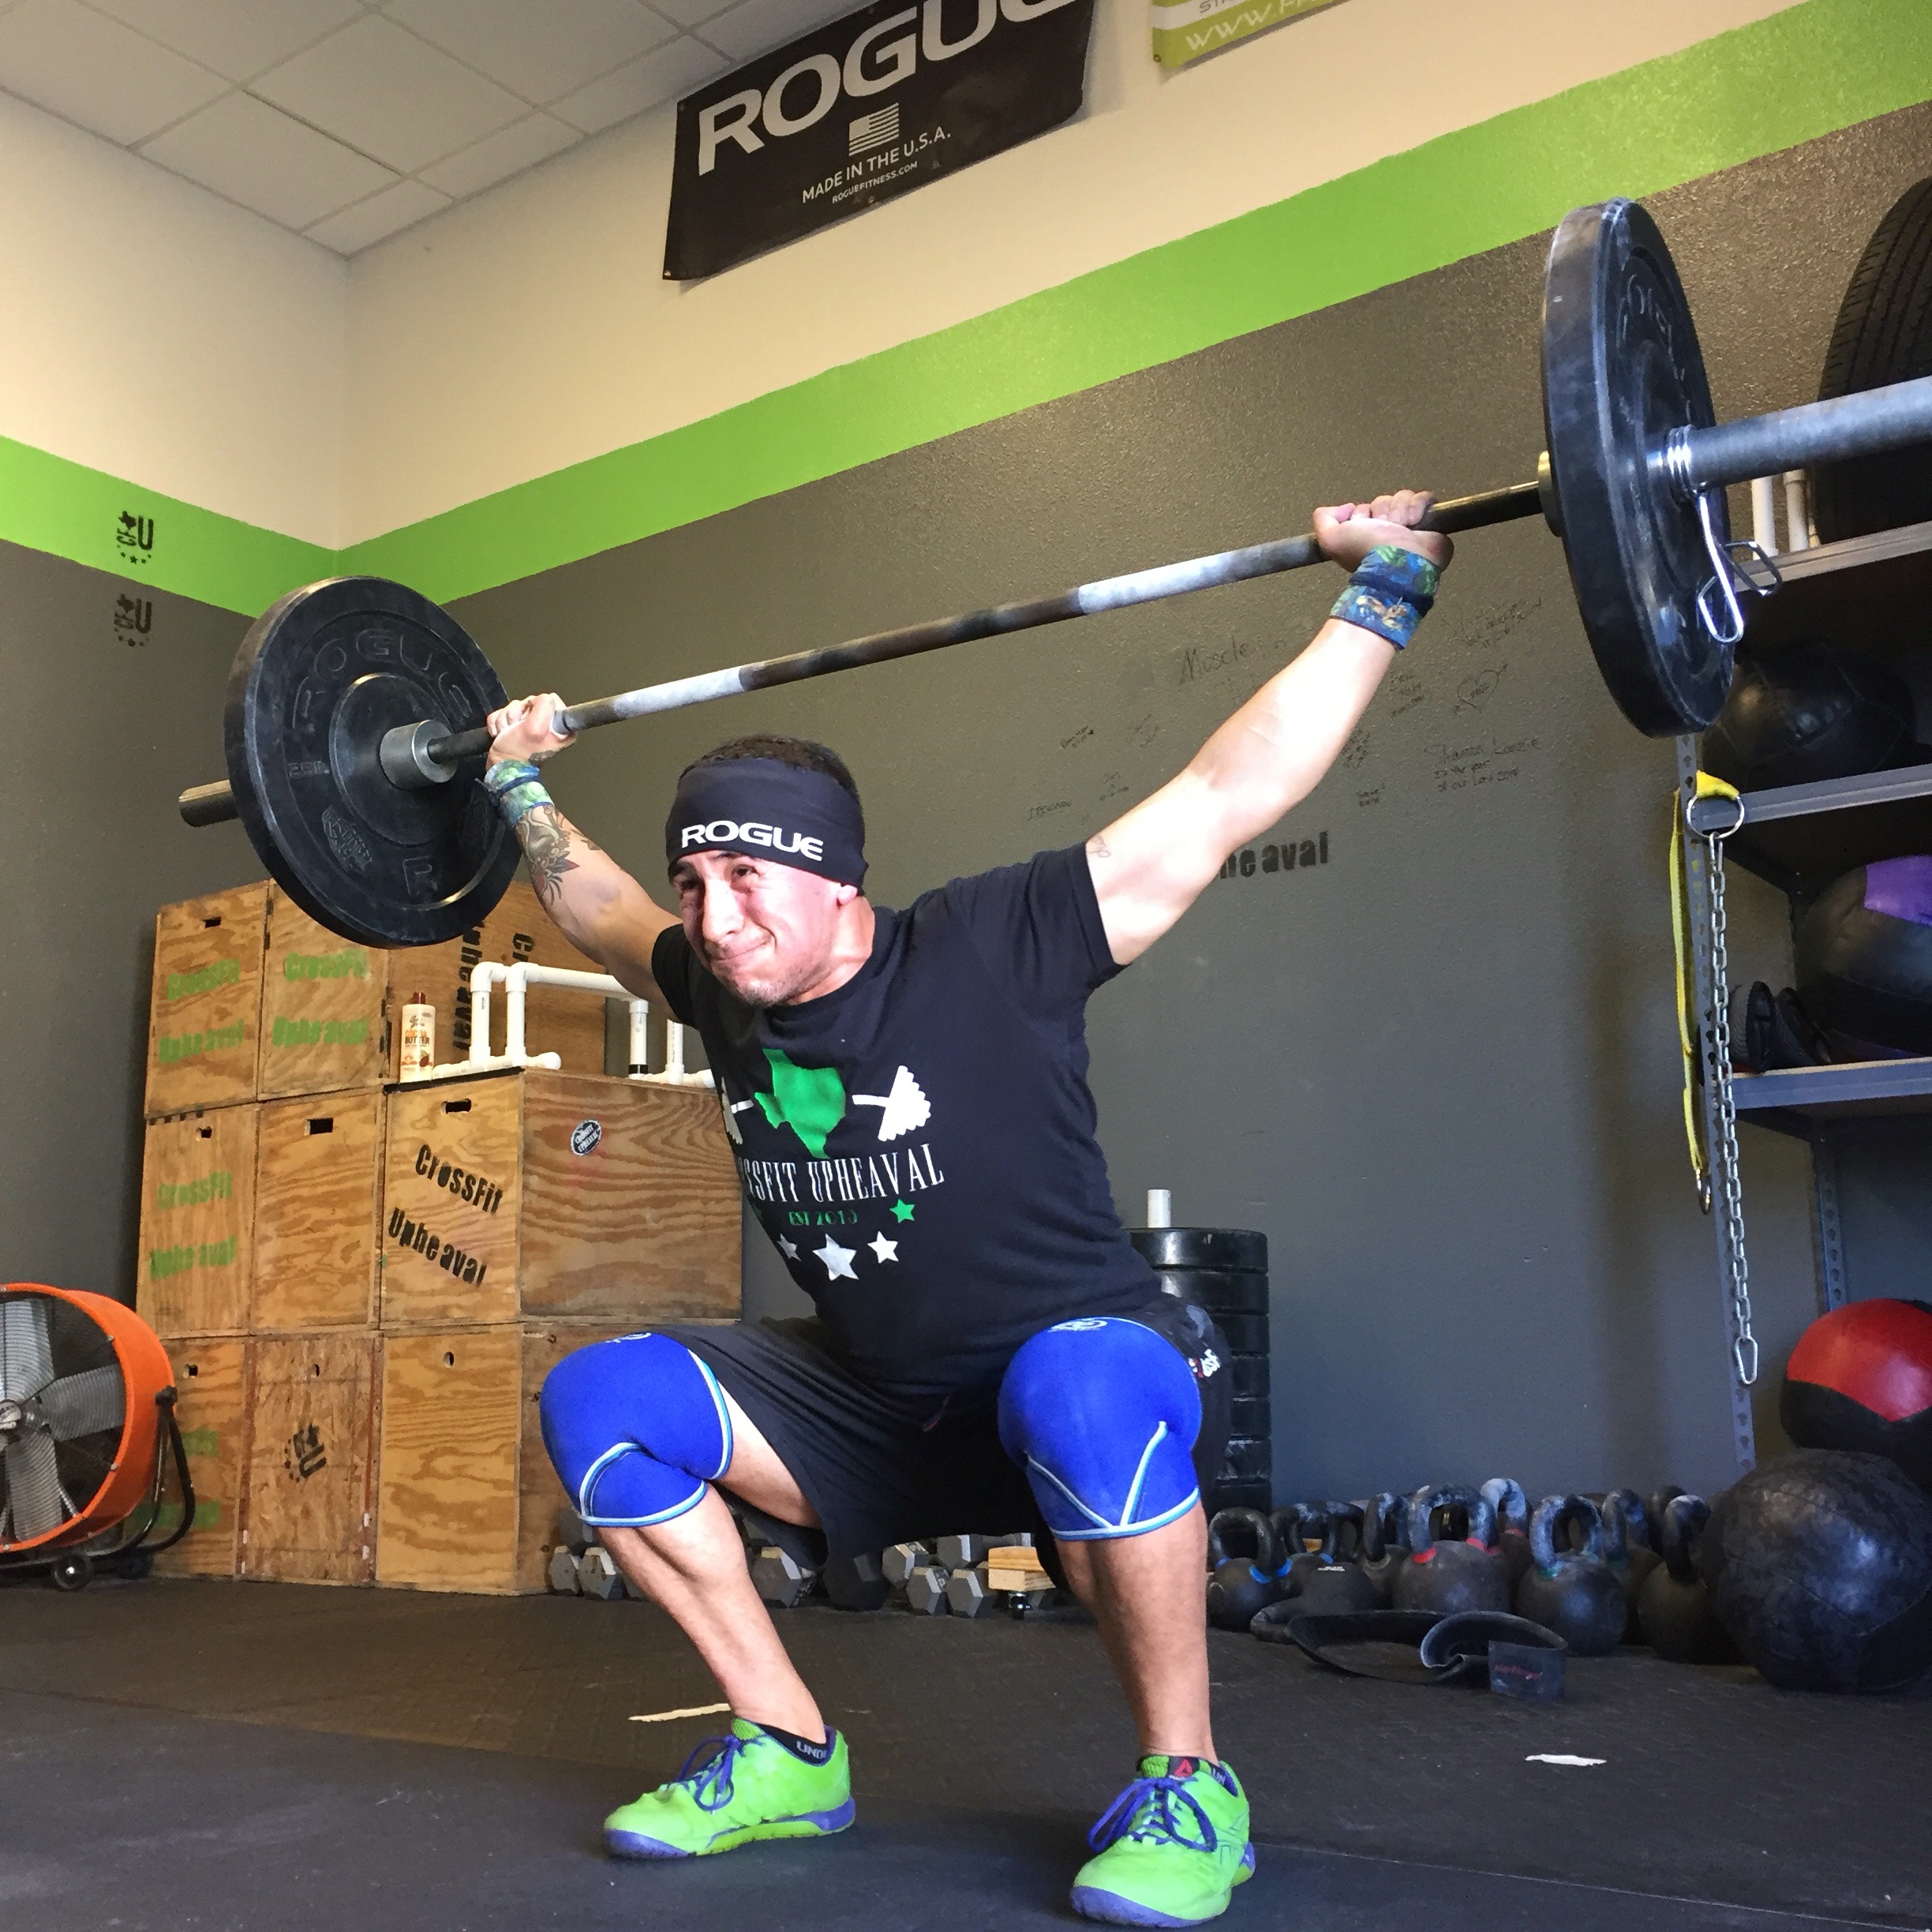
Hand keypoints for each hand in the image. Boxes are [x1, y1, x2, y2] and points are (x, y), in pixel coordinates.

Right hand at [486, 692, 575, 765]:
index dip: (537, 707)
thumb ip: (545, 707)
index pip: (551, 700)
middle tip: (516, 729)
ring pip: (515, 706)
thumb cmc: (518, 753)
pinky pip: (503, 712)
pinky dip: (499, 722)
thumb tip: (544, 698)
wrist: (500, 768)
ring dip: (506, 719)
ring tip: (507, 734)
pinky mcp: (515, 726)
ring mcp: (530, 725)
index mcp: (561, 727)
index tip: (533, 721)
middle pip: (531, 701)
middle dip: (517, 714)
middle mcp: (549, 725)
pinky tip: (501, 734)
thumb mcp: (536, 727)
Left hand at [1314, 491, 1451, 571]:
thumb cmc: (1366, 552)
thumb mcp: (1330, 540)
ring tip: (1400, 527)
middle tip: (1383, 528)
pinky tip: (1414, 521)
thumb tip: (1345, 508)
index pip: (1366, 508)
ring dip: (1399, 510)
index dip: (1363, 513)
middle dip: (1382, 511)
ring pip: (1403, 497)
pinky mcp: (1432, 521)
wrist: (1399, 563)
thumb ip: (1323, 520)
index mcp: (1367, 534)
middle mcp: (1388, 530)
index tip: (1363, 525)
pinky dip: (1418, 505)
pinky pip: (1425, 498)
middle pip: (1384, 501)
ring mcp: (1411, 525)